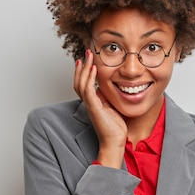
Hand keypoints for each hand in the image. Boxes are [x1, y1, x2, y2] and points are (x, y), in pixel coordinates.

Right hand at [74, 50, 126, 166]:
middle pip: (78, 81)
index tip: (87, 59)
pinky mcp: (94, 108)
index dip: (84, 71)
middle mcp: (88, 102)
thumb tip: (111, 85)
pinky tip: (94, 68)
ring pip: (81, 83)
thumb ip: (109, 96)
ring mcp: (89, 104)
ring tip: (88, 56)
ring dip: (85, 68)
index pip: (83, 83)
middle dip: (82, 66)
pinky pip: (88, 90)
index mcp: (92, 101)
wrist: (115, 142)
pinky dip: (89, 78)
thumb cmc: (115, 127)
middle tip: (86, 52)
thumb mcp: (112, 106)